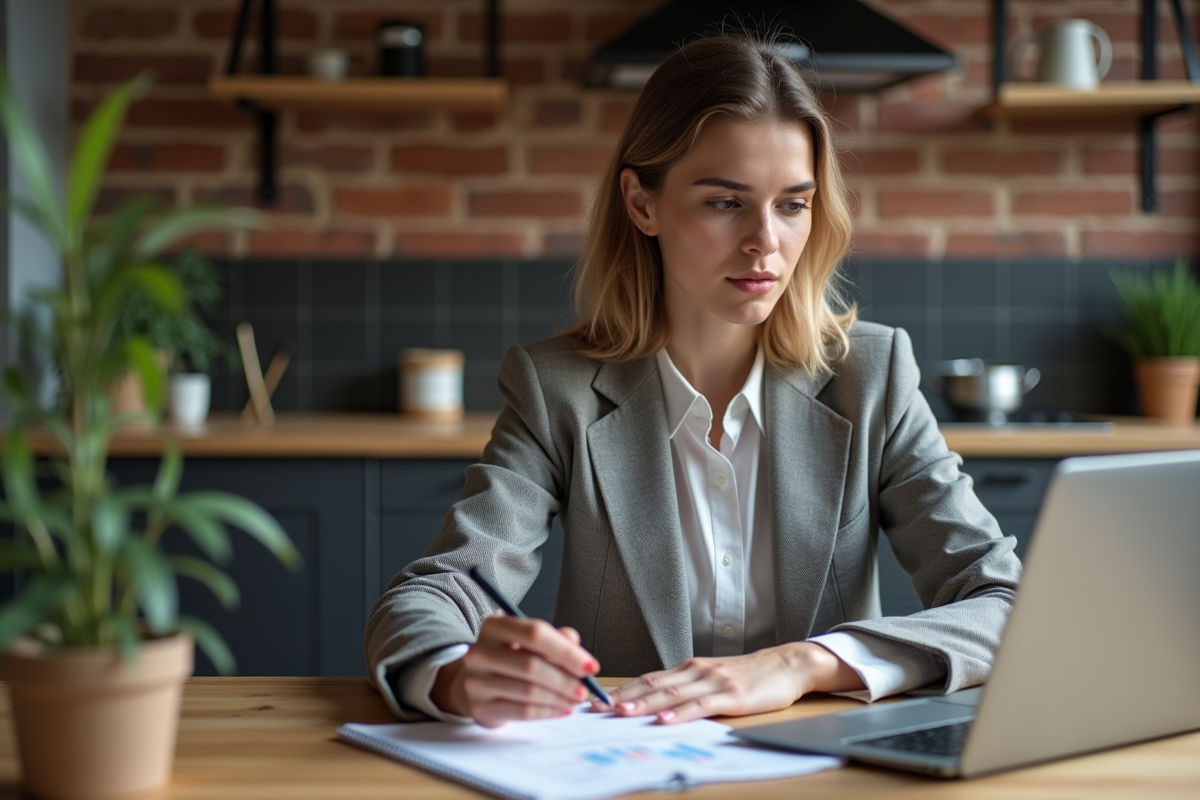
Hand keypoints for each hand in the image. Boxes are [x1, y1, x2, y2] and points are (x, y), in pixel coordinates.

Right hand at [430, 615, 599, 727]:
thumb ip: (555, 639)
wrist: (473, 681)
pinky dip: (548, 712)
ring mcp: (477, 682)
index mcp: (494, 626)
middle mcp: (480, 652)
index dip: (566, 651)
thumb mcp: (528, 641)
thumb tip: (576, 648)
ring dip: (560, 698)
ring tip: (576, 699)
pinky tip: (562, 709)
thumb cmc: (508, 657)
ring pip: (529, 692)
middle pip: (531, 665)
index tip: (591, 666)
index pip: (535, 634)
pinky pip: (522, 712)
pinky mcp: (480, 708)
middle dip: (565, 679)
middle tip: (585, 688)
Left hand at [591, 642, 864, 723]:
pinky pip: (701, 705)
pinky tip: (665, 719)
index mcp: (689, 668)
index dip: (622, 688)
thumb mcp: (712, 676)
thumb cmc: (749, 674)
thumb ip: (686, 687)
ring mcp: (713, 682)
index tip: (597, 699)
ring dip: (644, 703)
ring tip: (622, 712)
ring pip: (672, 694)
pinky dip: (680, 713)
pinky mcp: (731, 695)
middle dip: (623, 696)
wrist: (786, 665)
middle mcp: (696, 671)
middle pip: (653, 684)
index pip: (648, 678)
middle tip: (597, 707)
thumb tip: (654, 701)